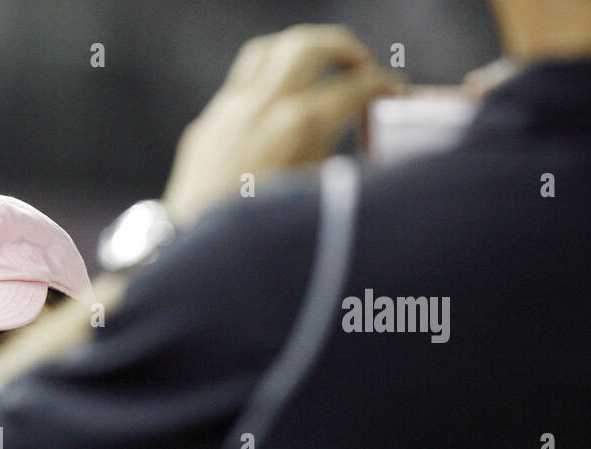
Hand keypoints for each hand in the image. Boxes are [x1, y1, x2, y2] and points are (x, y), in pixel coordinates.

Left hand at [163, 24, 403, 226]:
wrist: (196, 260)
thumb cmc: (262, 242)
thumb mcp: (319, 199)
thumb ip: (341, 155)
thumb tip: (365, 133)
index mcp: (299, 125)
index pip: (355, 85)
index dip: (384, 83)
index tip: (394, 90)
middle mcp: (261, 108)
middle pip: (310, 46)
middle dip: (345, 48)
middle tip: (362, 65)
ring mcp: (226, 114)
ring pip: (268, 51)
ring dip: (301, 51)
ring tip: (321, 68)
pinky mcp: (204, 127)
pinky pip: (239, 86)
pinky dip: (267, 82)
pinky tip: (279, 104)